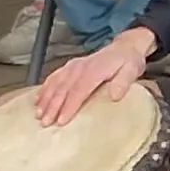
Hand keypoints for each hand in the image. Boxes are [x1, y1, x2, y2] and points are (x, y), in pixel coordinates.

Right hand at [32, 29, 151, 127]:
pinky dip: (44, 89)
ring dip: (45, 99)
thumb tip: (115, 95)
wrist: (124, 47)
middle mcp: (80, 67)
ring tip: (38, 114)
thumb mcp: (132, 70)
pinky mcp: (70, 67)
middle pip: (63, 89)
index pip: (79, 90)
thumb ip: (123, 82)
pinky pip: (53, 77)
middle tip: (45, 122)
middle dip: (52, 106)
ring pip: (55, 83)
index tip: (61, 120)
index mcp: (94, 70)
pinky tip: (37, 99)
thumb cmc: (127, 62)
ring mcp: (73, 66)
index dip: (69, 106)